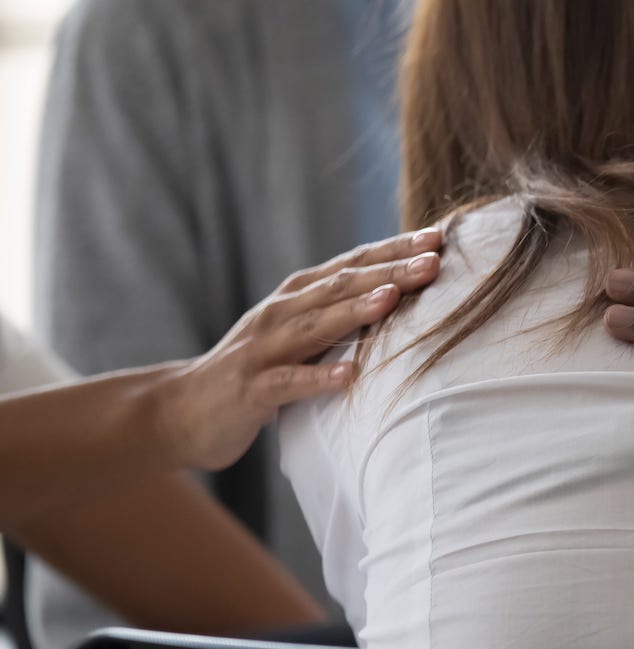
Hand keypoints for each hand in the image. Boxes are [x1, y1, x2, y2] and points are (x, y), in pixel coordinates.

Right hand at [155, 229, 443, 471]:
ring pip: (315, 326)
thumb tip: (401, 292)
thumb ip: (338, 313)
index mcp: (296, 297)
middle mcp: (280, 314)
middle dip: (388, 271)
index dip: (394, 249)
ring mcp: (263, 350)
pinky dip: (317, 378)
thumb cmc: (255, 371)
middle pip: (340, 286)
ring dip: (356, 311)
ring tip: (393, 298)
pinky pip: (288, 383)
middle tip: (433, 260)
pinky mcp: (251, 391)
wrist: (180, 411)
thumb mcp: (298, 334)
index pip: (351, 264)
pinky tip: (348, 376)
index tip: (439, 237)